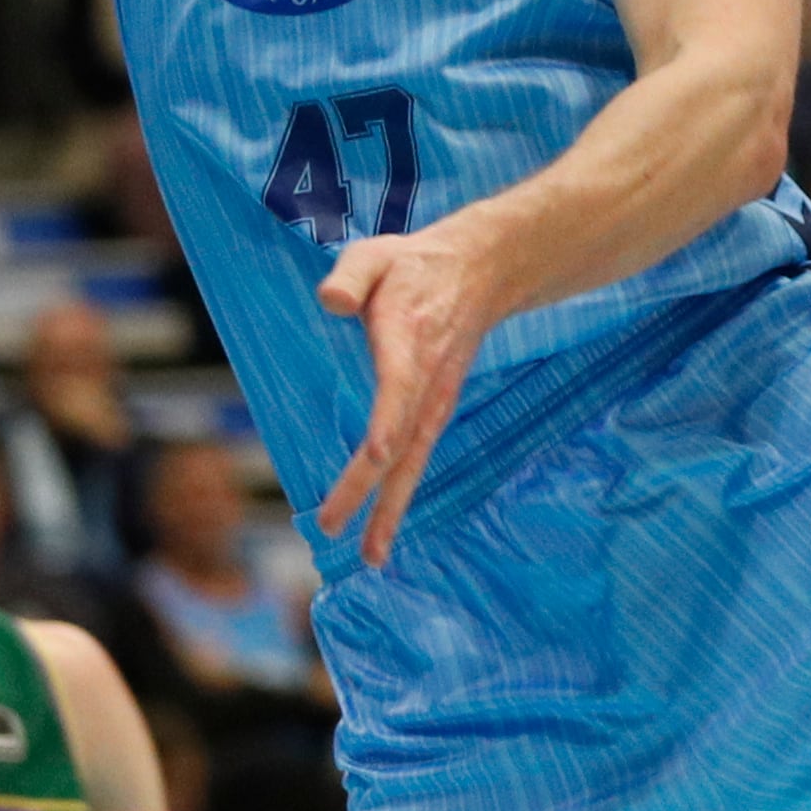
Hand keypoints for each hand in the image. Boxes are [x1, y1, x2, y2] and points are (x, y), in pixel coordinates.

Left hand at [312, 220, 504, 567]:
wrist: (481, 272)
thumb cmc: (413, 265)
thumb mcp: (376, 254)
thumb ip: (351, 275)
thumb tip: (330, 301)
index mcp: (407, 339)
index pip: (399, 385)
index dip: (389, 418)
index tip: (379, 452)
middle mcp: (426, 381)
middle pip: (400, 440)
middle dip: (368, 486)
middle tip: (330, 527)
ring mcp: (435, 401)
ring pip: (413, 461)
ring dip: (390, 508)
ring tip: (371, 557)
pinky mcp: (435, 411)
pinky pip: (417, 459)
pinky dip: (399, 496)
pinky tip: (383, 531)